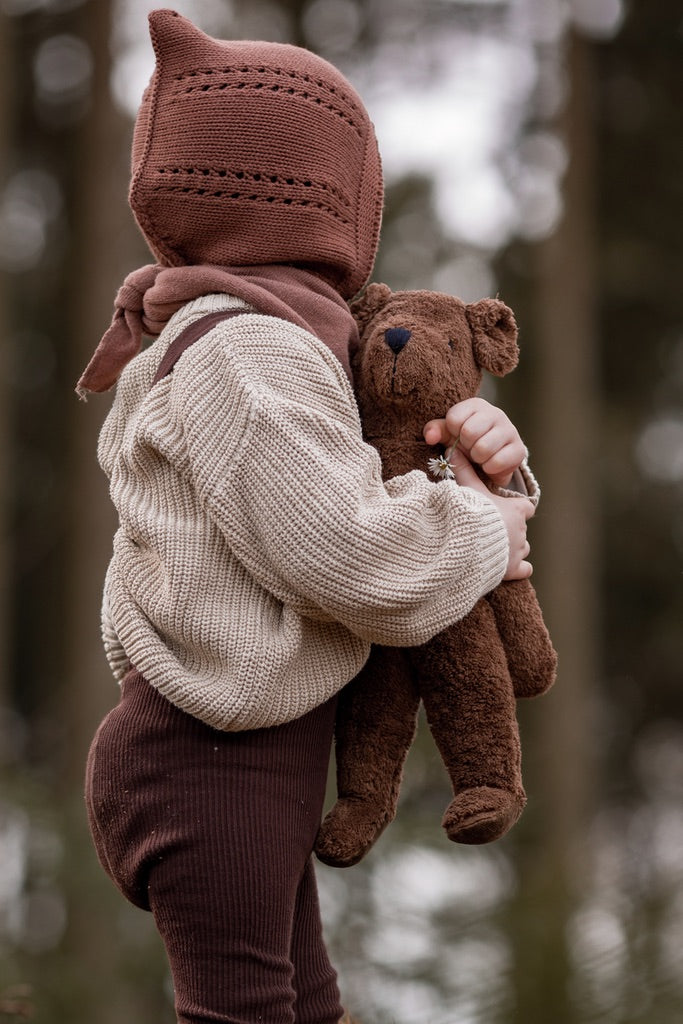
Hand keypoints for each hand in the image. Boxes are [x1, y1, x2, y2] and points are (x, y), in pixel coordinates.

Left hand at [424, 397, 525, 487]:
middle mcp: (496, 413)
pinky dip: (489, 468)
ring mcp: (510, 430)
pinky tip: (490, 464)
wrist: (491, 459)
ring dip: (477, 459)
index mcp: (476, 405)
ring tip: (480, 457)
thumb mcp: (448, 434)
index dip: (452, 433)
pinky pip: (496, 462)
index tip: (458, 436)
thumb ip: (434, 431)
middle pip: (469, 432)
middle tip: (470, 448)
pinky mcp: (519, 449)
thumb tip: (430, 437)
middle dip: (465, 446)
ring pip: (483, 448)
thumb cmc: (466, 442)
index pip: (454, 418)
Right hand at [445, 446, 534, 580]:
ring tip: (494, 549)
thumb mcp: (467, 490)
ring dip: (512, 549)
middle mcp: (521, 530)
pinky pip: (524, 569)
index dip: (518, 509)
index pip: (526, 507)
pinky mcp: (513, 569)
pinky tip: (507, 567)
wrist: (468, 545)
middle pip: (521, 529)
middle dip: (509, 530)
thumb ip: (462, 470)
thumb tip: (452, 449)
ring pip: (522, 548)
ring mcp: (518, 551)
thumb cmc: (471, 515)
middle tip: (490, 531)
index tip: (506, 510)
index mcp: (516, 510)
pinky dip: (518, 569)